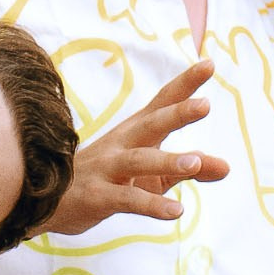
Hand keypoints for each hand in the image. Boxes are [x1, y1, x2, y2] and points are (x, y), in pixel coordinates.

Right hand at [50, 61, 230, 234]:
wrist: (47, 202)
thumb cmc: (106, 181)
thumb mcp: (152, 175)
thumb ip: (187, 169)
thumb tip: (226, 167)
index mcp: (135, 132)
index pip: (162, 102)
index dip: (185, 83)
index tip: (210, 63)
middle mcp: (121, 144)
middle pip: (151, 123)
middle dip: (177, 113)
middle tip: (206, 104)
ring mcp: (107, 169)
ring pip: (138, 160)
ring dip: (166, 160)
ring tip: (195, 163)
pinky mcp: (98, 197)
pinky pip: (127, 200)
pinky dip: (152, 205)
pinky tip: (176, 211)